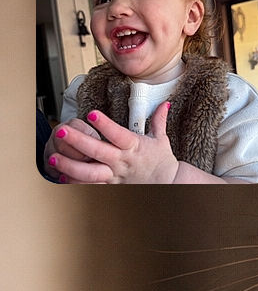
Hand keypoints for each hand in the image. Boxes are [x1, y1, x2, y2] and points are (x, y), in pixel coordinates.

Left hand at [48, 104, 180, 183]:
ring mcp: (115, 175)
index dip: (106, 125)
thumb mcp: (161, 139)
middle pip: (98, 151)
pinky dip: (77, 183)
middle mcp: (122, 161)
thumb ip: (158, 119)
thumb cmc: (162, 161)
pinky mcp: (112, 186)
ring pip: (91, 172)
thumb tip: (164, 103)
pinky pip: (92, 186)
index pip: (119, 135)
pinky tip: (62, 176)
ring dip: (71, 165)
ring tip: (53, 158)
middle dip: (78, 141)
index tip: (93, 114)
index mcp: (134, 147)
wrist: (170, 185)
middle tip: (61, 131)